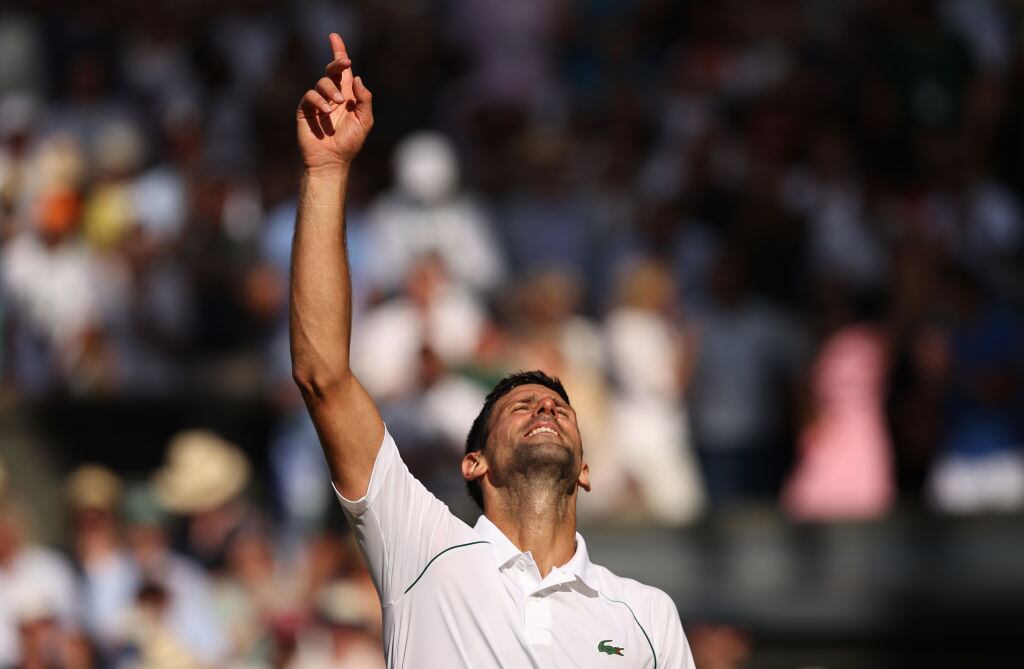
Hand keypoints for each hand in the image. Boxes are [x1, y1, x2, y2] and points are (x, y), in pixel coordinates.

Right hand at [296, 33, 373, 172]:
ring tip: (336, 105)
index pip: (343, 71)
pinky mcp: (305, 109)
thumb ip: (364, 99)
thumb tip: (357, 77)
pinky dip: (319, 100)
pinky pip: (310, 96)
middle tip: (344, 63)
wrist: (332, 160)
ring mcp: (318, 102)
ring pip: (322, 82)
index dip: (339, 52)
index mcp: (348, 96)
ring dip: (331, 90)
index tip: (335, 37)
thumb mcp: (365, 120)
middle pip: (331, 71)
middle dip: (337, 63)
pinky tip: (326, 111)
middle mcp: (332, 95)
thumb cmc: (350, 142)